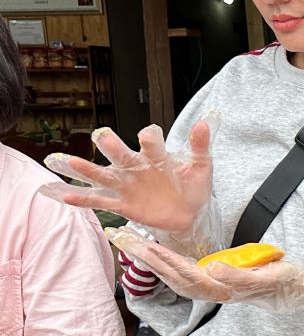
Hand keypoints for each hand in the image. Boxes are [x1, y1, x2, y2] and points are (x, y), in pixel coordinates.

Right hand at [43, 122, 216, 246]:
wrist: (190, 213)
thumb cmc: (192, 185)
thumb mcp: (201, 166)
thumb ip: (200, 145)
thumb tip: (206, 122)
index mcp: (156, 157)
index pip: (150, 142)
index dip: (149, 138)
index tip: (148, 135)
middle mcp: (137, 168)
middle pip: (121, 154)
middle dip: (112, 146)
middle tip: (102, 136)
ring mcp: (128, 186)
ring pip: (104, 176)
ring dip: (87, 169)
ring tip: (69, 161)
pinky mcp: (124, 205)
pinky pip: (101, 201)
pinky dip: (84, 199)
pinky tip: (65, 196)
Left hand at [108, 229, 303, 312]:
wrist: (292, 288)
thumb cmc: (280, 279)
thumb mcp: (265, 274)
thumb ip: (237, 274)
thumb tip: (211, 268)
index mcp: (219, 287)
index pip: (183, 273)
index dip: (161, 260)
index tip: (142, 245)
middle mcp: (209, 290)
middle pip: (169, 274)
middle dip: (144, 257)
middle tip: (119, 237)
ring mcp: (207, 287)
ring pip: (170, 274)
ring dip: (147, 259)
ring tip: (126, 241)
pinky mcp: (208, 281)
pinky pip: (178, 273)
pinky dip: (161, 262)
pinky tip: (150, 252)